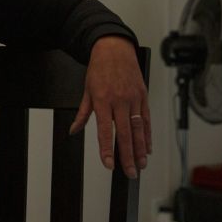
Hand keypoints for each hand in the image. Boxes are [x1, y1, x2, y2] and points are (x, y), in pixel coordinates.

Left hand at [68, 36, 151, 177]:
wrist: (114, 48)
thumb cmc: (99, 69)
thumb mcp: (86, 91)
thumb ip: (82, 114)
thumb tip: (74, 131)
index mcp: (102, 101)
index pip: (105, 131)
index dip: (107, 150)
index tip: (109, 164)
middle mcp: (119, 101)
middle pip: (125, 134)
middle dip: (128, 155)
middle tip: (130, 172)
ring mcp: (133, 98)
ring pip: (139, 129)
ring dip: (141, 149)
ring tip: (141, 164)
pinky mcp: (143, 96)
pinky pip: (147, 119)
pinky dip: (148, 135)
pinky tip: (148, 147)